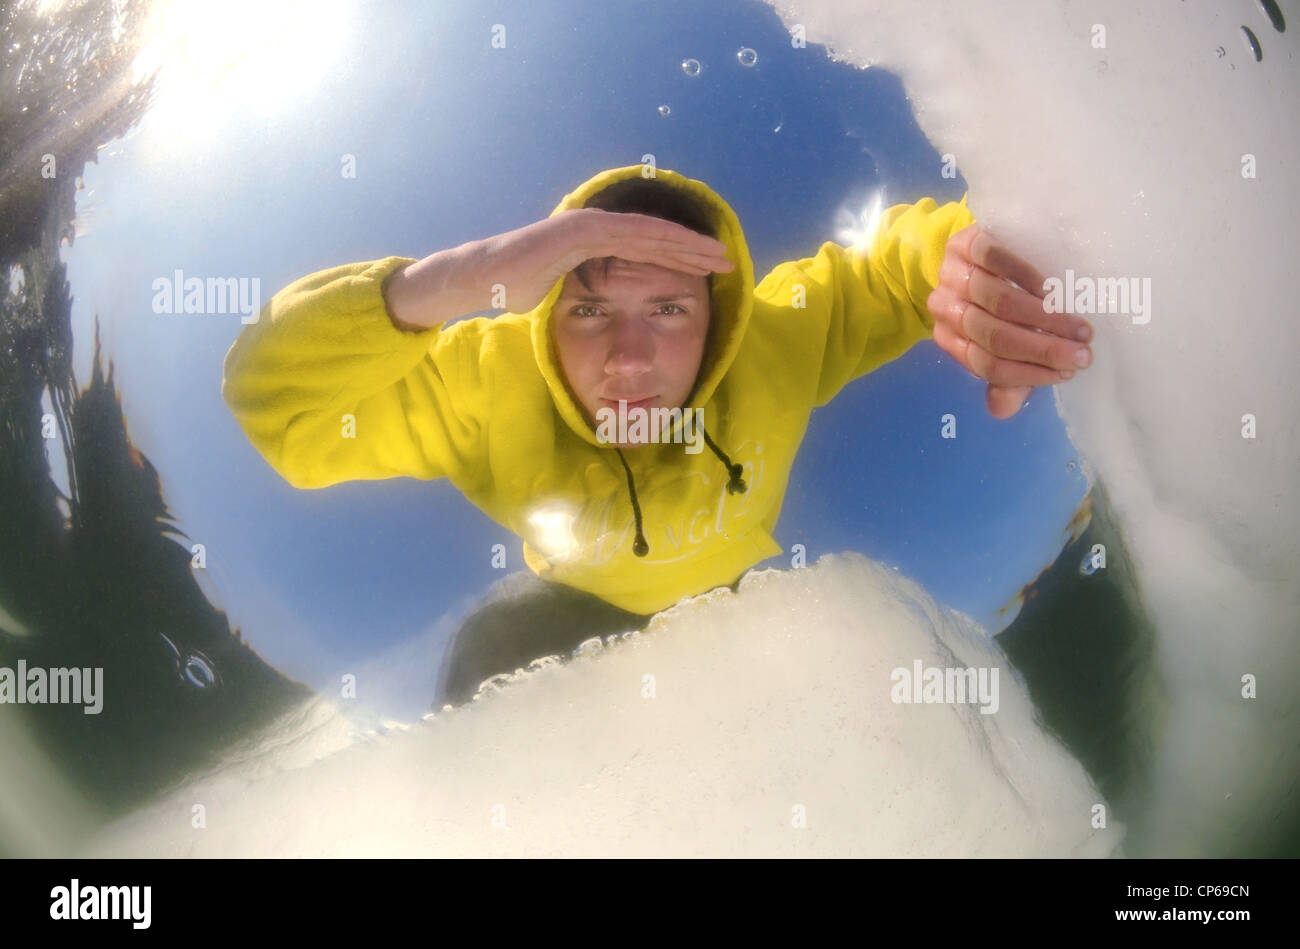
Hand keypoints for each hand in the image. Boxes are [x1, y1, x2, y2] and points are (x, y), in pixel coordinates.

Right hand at [474, 208, 734, 314]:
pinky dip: (659, 241)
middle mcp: (598, 227)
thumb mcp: (565, 291)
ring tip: (717, 256)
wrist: (486, 276)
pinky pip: (629, 235)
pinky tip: (684, 249)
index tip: (709, 271)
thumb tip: (600, 309)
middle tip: (727, 260)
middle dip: (694, 249)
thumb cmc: (519, 287)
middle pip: (657, 237)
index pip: (649, 248)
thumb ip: (588, 290)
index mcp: (598, 241)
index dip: (680, 258)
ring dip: (686, 244)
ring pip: (650, 233)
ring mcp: (591, 225)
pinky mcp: (582, 231)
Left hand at [926, 223, 1093, 418]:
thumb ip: (1006, 376)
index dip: (1028, 373)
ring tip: (1078, 327)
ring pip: (997, 301)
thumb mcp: (1005, 339)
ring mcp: (953, 274)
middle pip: (993, 336)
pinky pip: (995, 261)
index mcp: (950, 337)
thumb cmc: (1001, 301)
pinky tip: (1052, 290)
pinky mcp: (967, 242)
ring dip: (1043, 318)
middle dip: (1042, 350)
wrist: (984, 246)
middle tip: (1083, 354)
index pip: (986, 364)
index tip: (1068, 373)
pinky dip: (1026, 277)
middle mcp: (945, 308)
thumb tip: (1002, 411)